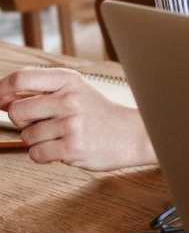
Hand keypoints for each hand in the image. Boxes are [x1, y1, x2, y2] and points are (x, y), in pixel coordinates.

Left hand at [0, 68, 154, 170]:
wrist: (131, 134)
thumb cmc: (99, 114)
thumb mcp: (75, 92)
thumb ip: (40, 93)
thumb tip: (2, 99)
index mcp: (69, 80)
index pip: (21, 78)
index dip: (2, 89)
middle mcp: (69, 99)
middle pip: (17, 111)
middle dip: (22, 121)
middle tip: (42, 122)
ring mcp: (71, 124)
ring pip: (26, 136)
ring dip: (37, 140)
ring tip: (61, 135)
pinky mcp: (71, 148)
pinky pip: (36, 154)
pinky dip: (44, 154)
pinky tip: (62, 147)